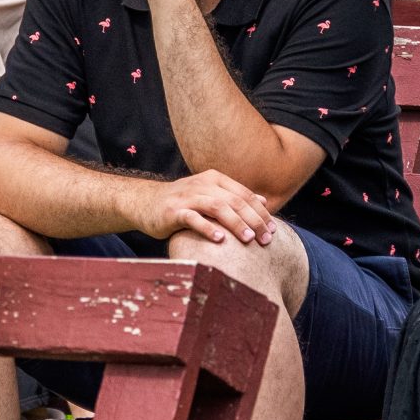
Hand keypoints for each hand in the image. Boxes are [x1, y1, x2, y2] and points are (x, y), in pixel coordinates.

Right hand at [130, 170, 274, 246]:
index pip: (244, 194)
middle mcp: (202, 184)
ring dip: (236, 223)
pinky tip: (220, 240)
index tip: (274, 229)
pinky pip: (192, 218)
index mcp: (214, 179)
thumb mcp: (209, 194)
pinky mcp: (173, 211)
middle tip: (266, 238)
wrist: (145, 202)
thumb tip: (262, 201)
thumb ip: (234, 197)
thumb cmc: (183, 202)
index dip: (261, 212)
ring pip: (217, 207)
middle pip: (235, 201)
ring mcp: (187, 197)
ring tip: (249, 239)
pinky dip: (208, 228)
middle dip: (254, 220)